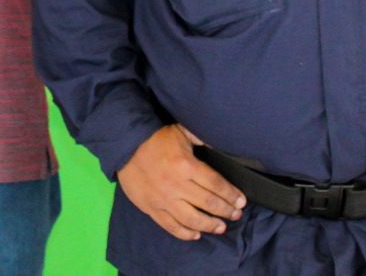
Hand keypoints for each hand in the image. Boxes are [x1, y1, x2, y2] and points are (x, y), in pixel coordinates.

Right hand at [117, 124, 245, 240]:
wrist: (125, 145)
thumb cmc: (156, 138)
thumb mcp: (181, 131)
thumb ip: (201, 138)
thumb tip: (220, 145)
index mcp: (186, 165)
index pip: (216, 184)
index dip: (231, 195)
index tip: (241, 201)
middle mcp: (177, 185)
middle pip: (208, 203)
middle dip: (226, 211)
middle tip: (236, 215)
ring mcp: (163, 199)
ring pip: (192, 220)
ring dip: (209, 225)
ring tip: (220, 227)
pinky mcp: (151, 208)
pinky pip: (170, 226)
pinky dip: (185, 233)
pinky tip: (196, 234)